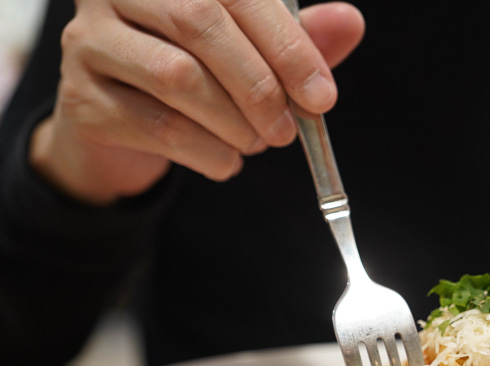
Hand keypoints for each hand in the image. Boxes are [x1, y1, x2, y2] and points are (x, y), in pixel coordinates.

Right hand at [29, 0, 364, 205]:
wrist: (123, 132)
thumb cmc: (197, 79)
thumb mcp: (254, 54)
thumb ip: (296, 38)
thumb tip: (350, 22)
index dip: (287, 45)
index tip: (322, 96)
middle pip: (200, 24)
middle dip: (260, 86)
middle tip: (288, 130)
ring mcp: (89, 41)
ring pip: (178, 77)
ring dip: (234, 123)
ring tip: (257, 143)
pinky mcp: (81, 98)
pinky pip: (158, 126)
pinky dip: (208, 152)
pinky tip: (226, 160)